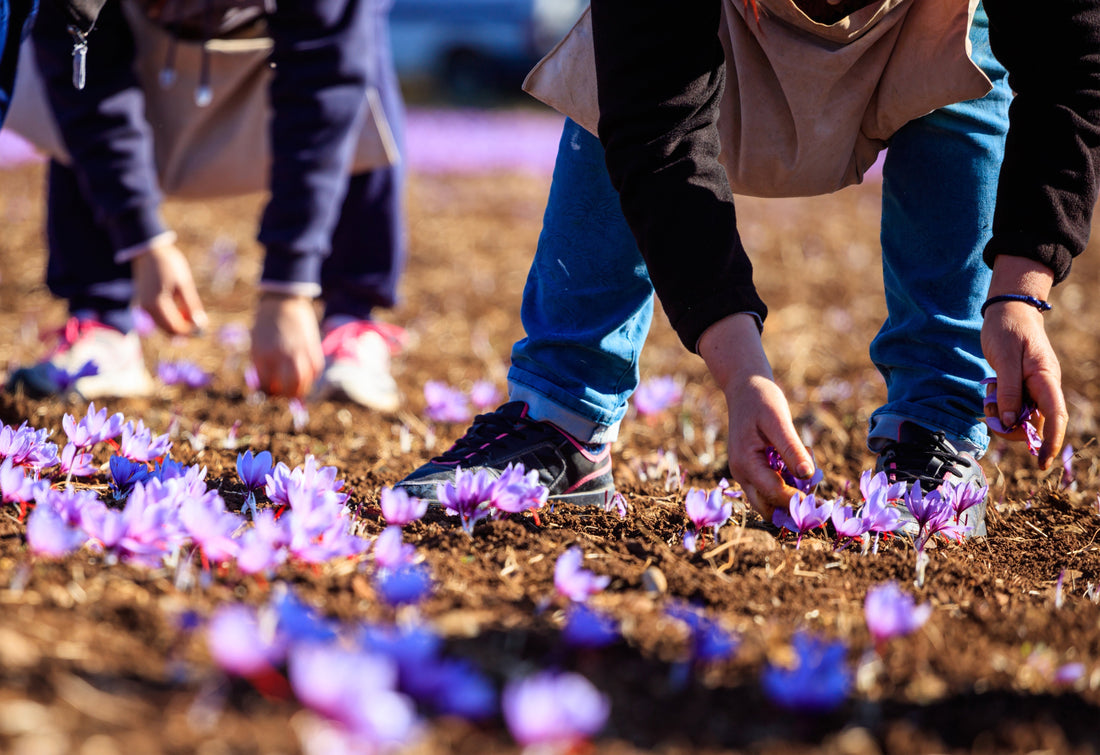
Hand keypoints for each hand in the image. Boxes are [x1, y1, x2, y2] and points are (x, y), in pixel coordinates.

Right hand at [131, 240, 208, 334]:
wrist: (150, 250)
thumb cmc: (170, 264)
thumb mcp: (184, 284)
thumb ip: (191, 306)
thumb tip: (201, 324)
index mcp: (157, 304)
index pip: (175, 328)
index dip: (190, 331)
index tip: (203, 327)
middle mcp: (147, 309)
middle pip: (168, 330)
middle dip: (184, 330)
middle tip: (200, 324)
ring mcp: (144, 307)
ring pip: (163, 326)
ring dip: (178, 325)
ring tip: (192, 314)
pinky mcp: (145, 303)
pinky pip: (159, 318)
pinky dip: (171, 318)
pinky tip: (182, 309)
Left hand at [250, 293, 323, 397]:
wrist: (282, 302)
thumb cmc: (265, 326)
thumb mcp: (256, 347)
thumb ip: (262, 368)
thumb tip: (269, 388)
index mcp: (264, 356)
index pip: (266, 386)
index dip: (267, 392)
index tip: (267, 391)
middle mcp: (284, 356)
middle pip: (289, 388)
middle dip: (286, 395)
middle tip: (283, 393)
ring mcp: (301, 352)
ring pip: (305, 382)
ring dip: (301, 389)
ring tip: (295, 387)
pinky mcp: (314, 348)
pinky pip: (315, 370)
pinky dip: (310, 376)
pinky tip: (304, 374)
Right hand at [698, 313, 814, 519]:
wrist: (744, 387)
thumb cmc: (762, 400)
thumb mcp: (779, 421)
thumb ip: (792, 449)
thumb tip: (809, 476)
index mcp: (746, 463)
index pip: (775, 494)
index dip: (799, 501)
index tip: (822, 502)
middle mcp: (742, 473)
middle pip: (768, 508)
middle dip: (793, 506)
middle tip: (817, 496)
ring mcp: (745, 473)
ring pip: (769, 501)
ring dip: (790, 495)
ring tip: (807, 471)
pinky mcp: (751, 470)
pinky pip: (770, 488)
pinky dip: (787, 484)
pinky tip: (798, 464)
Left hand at [980, 255, 1065, 468]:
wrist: (1008, 312)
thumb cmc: (1008, 331)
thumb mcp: (1005, 359)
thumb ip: (1008, 390)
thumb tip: (1010, 421)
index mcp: (1046, 379)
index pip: (1054, 416)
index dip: (1050, 441)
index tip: (1042, 461)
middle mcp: (1044, 387)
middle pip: (1035, 423)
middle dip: (1013, 429)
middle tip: (990, 416)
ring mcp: (1034, 388)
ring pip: (1021, 417)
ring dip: (1003, 416)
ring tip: (987, 398)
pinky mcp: (1022, 387)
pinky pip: (1012, 407)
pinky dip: (999, 407)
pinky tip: (989, 393)